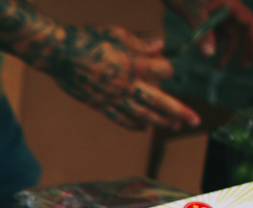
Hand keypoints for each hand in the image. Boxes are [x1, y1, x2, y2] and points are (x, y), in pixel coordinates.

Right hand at [38, 24, 199, 130]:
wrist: (58, 54)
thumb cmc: (86, 39)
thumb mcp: (117, 33)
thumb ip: (141, 42)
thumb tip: (161, 44)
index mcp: (131, 64)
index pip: (163, 71)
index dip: (167, 68)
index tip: (163, 62)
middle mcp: (124, 84)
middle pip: (158, 100)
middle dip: (178, 110)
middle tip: (194, 120)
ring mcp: (111, 97)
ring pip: (141, 113)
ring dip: (160, 121)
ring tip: (174, 126)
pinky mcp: (99, 104)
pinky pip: (119, 117)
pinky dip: (133, 124)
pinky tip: (144, 127)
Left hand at [164, 0, 252, 67]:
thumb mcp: (192, 11)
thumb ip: (202, 31)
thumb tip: (209, 54)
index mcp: (229, 4)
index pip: (249, 23)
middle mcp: (227, 8)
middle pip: (243, 30)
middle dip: (244, 48)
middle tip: (244, 66)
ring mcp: (217, 13)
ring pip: (229, 33)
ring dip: (226, 49)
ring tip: (218, 66)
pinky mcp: (207, 17)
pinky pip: (215, 33)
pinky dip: (213, 44)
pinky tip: (205, 55)